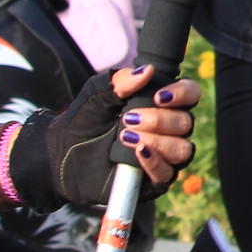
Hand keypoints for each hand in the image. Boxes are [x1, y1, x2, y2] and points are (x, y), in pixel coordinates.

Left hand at [22, 64, 202, 206]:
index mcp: (161, 105)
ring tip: (127, 137)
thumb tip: (148, 71)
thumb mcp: (96, 94)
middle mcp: (168, 130)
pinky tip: (137, 153)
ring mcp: (163, 155)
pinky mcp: (153, 180)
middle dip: (159, 120)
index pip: (190, 95)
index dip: (182, 94)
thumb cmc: (82, 121)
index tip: (158, 96)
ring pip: (183, 149)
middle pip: (186, 123)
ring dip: (158, 141)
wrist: (61, 154)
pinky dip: (154, 162)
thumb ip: (120, 81)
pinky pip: (168, 174)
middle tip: (127, 119)